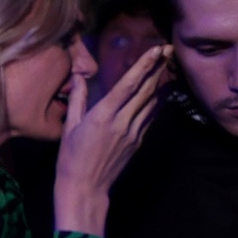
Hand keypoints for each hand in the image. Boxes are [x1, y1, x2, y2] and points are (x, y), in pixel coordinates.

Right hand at [54, 44, 170, 236]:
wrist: (85, 187)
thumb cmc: (71, 158)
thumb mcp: (69, 127)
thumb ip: (78, 100)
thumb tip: (80, 77)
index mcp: (102, 116)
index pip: (128, 85)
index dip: (144, 65)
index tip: (156, 50)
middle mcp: (122, 122)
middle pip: (146, 90)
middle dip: (158, 68)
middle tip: (168, 50)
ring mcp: (133, 132)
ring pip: (152, 102)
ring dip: (160, 82)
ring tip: (166, 66)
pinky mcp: (138, 141)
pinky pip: (150, 117)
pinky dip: (156, 102)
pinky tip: (159, 92)